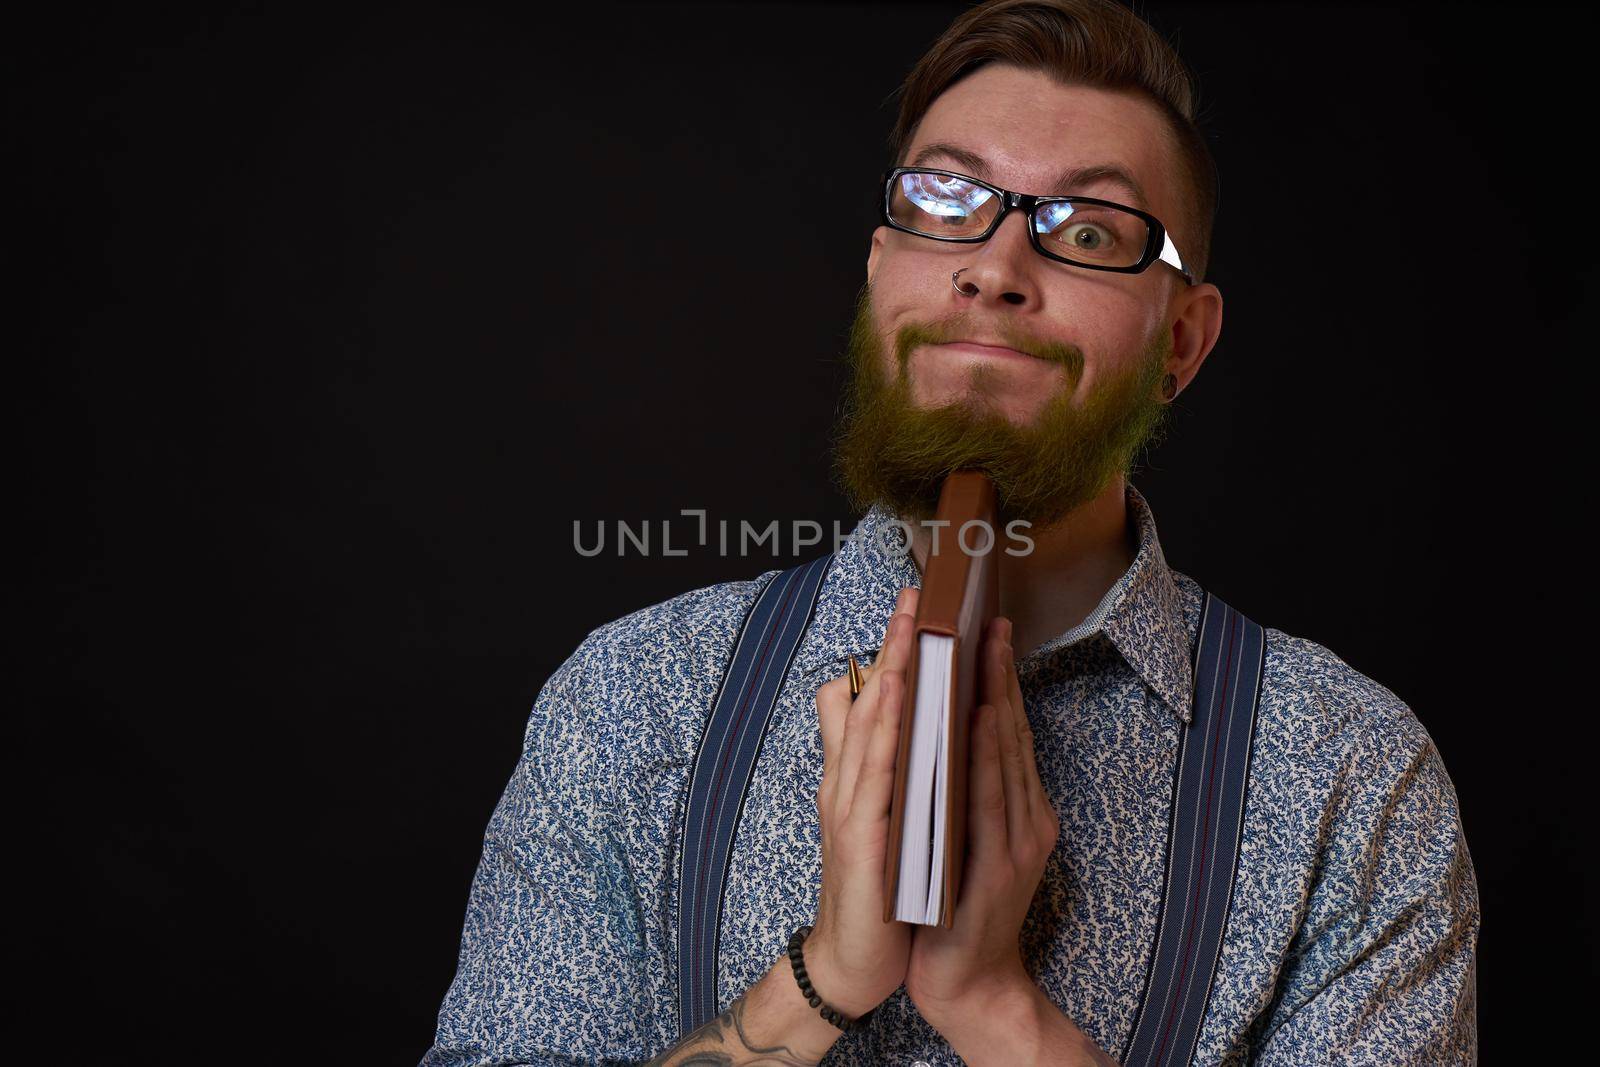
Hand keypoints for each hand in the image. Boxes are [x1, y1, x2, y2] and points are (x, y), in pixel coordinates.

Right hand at [805, 586, 919, 1017]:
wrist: (853, 963)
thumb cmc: (874, 890)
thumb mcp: (873, 819)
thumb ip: (878, 773)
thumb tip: (886, 725)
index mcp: (857, 777)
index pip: (873, 700)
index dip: (892, 652)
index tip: (915, 605)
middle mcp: (848, 783)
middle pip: (870, 702)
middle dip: (893, 648)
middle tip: (914, 597)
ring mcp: (851, 809)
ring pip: (871, 731)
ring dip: (891, 680)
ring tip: (910, 635)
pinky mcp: (861, 840)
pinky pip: (876, 777)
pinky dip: (887, 736)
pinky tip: (903, 709)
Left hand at [905, 616, 1061, 1024]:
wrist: (966, 981)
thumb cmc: (953, 904)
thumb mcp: (961, 835)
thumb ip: (962, 786)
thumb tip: (946, 728)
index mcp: (1019, 807)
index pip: (1008, 731)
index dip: (999, 677)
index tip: (987, 627)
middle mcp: (1028, 817)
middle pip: (1014, 733)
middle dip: (1000, 673)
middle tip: (988, 621)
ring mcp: (1019, 841)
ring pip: (1007, 757)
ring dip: (997, 700)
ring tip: (984, 653)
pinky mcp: (1001, 865)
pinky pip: (991, 797)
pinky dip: (986, 756)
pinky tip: (979, 721)